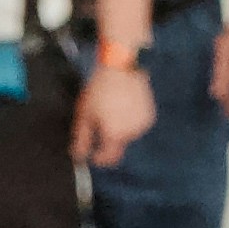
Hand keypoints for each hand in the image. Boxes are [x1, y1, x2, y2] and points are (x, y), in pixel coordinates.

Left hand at [72, 54, 155, 168]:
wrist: (121, 68)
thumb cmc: (100, 90)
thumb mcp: (84, 115)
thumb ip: (82, 139)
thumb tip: (79, 156)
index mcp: (114, 134)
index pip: (109, 158)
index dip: (100, 159)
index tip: (94, 155)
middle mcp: (131, 133)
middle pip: (118, 146)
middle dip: (108, 139)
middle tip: (101, 121)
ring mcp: (142, 125)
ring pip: (128, 135)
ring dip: (120, 129)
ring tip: (113, 109)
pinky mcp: (149, 116)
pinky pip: (137, 125)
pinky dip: (130, 120)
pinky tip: (123, 106)